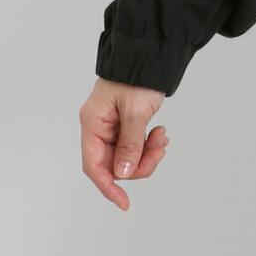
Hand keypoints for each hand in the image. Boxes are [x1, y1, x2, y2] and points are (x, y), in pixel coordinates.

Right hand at [80, 77, 169, 209]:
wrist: (151, 52)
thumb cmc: (138, 76)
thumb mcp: (135, 111)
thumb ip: (129, 144)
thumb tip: (122, 172)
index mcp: (92, 123)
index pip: (93, 165)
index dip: (108, 186)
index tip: (124, 202)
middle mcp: (98, 127)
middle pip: (113, 163)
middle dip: (138, 163)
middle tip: (160, 150)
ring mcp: (112, 125)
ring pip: (126, 156)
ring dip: (146, 153)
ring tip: (162, 137)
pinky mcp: (125, 123)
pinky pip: (134, 144)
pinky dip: (148, 144)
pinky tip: (160, 134)